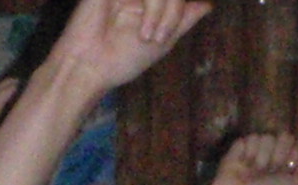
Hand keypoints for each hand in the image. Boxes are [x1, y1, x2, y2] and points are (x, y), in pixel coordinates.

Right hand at [46, 0, 211, 99]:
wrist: (89, 66)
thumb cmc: (121, 59)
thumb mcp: (162, 42)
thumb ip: (183, 19)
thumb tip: (208, 4)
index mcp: (151, 2)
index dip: (179, 10)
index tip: (167, 36)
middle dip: (173, 12)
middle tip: (159, 38)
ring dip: (163, 12)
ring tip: (148, 37)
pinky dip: (153, 7)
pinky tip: (142, 30)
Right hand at [207, 134, 297, 184]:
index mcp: (284, 160)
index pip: (294, 142)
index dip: (292, 153)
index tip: (286, 167)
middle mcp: (271, 152)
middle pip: (282, 136)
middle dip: (277, 154)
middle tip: (268, 171)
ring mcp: (255, 148)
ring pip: (265, 137)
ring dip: (260, 157)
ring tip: (253, 171)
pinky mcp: (240, 145)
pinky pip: (249, 138)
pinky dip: (247, 152)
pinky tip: (242, 164)